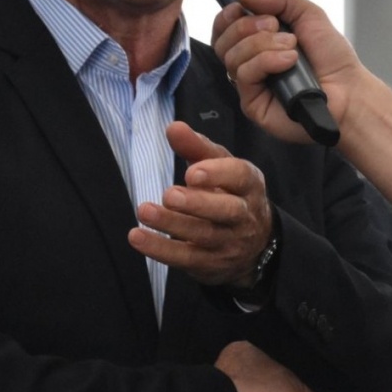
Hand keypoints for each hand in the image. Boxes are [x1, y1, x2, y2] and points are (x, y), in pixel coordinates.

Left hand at [128, 122, 271, 286]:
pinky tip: (137, 237)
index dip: (218, 174)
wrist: (254, 246)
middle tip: (169, 194)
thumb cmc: (230, 194)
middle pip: (227, 210)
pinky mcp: (209, 263)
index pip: (240, 177)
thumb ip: (197, 147)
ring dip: (172, 224)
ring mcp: (229, 242)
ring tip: (145, 211)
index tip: (192, 172)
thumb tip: (173, 127)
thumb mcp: (221, 168)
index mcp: (249, 186)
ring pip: (203, 235)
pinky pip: (185, 258)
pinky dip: (160, 249)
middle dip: (198, 203)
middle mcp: (244, 215)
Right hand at [211, 0, 365, 142]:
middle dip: (247, 26)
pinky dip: (266, 61)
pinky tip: (288, 61)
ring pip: (232, 56)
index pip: (224, 28)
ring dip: (262, 44)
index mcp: (258, 41)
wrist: (350, 90)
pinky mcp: (253, 104)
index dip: (227, 16)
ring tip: (291, 47)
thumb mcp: (310, 15)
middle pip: (223, 41)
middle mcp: (250, 62)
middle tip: (275, 26)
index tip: (241, 6)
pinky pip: (244, 75)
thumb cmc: (333, 58)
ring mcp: (250, 84)